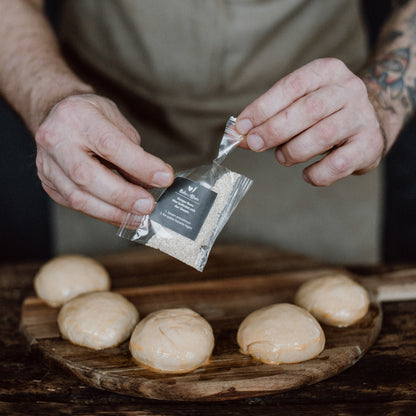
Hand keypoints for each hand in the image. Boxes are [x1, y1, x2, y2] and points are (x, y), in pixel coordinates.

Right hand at [35, 94, 173, 225]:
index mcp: (77, 117)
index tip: (164, 178)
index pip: (111, 146)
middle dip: (123, 196)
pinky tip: (121, 216)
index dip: (140, 165)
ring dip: (114, 212)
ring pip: (79, 198)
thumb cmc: (91, 117)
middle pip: (88, 177)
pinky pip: (76, 205)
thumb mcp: (116, 122)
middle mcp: (56, 140)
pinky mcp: (49, 184)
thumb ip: (132, 151)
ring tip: (139, 218)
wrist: (56, 116)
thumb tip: (150, 182)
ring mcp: (48, 165)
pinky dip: (103, 213)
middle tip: (148, 206)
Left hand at [236, 58, 384, 185]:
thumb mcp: (297, 105)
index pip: (291, 87)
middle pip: (308, 109)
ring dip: (294, 151)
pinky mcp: (369, 145)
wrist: (369, 123)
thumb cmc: (322, 114)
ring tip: (283, 157)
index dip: (262, 108)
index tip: (241, 126)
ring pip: (323, 135)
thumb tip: (236, 134)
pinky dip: (316, 174)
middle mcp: (349, 90)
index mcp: (327, 72)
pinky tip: (307, 173)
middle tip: (255, 144)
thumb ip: (268, 118)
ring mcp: (362, 117)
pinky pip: (338, 164)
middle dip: (274, 130)